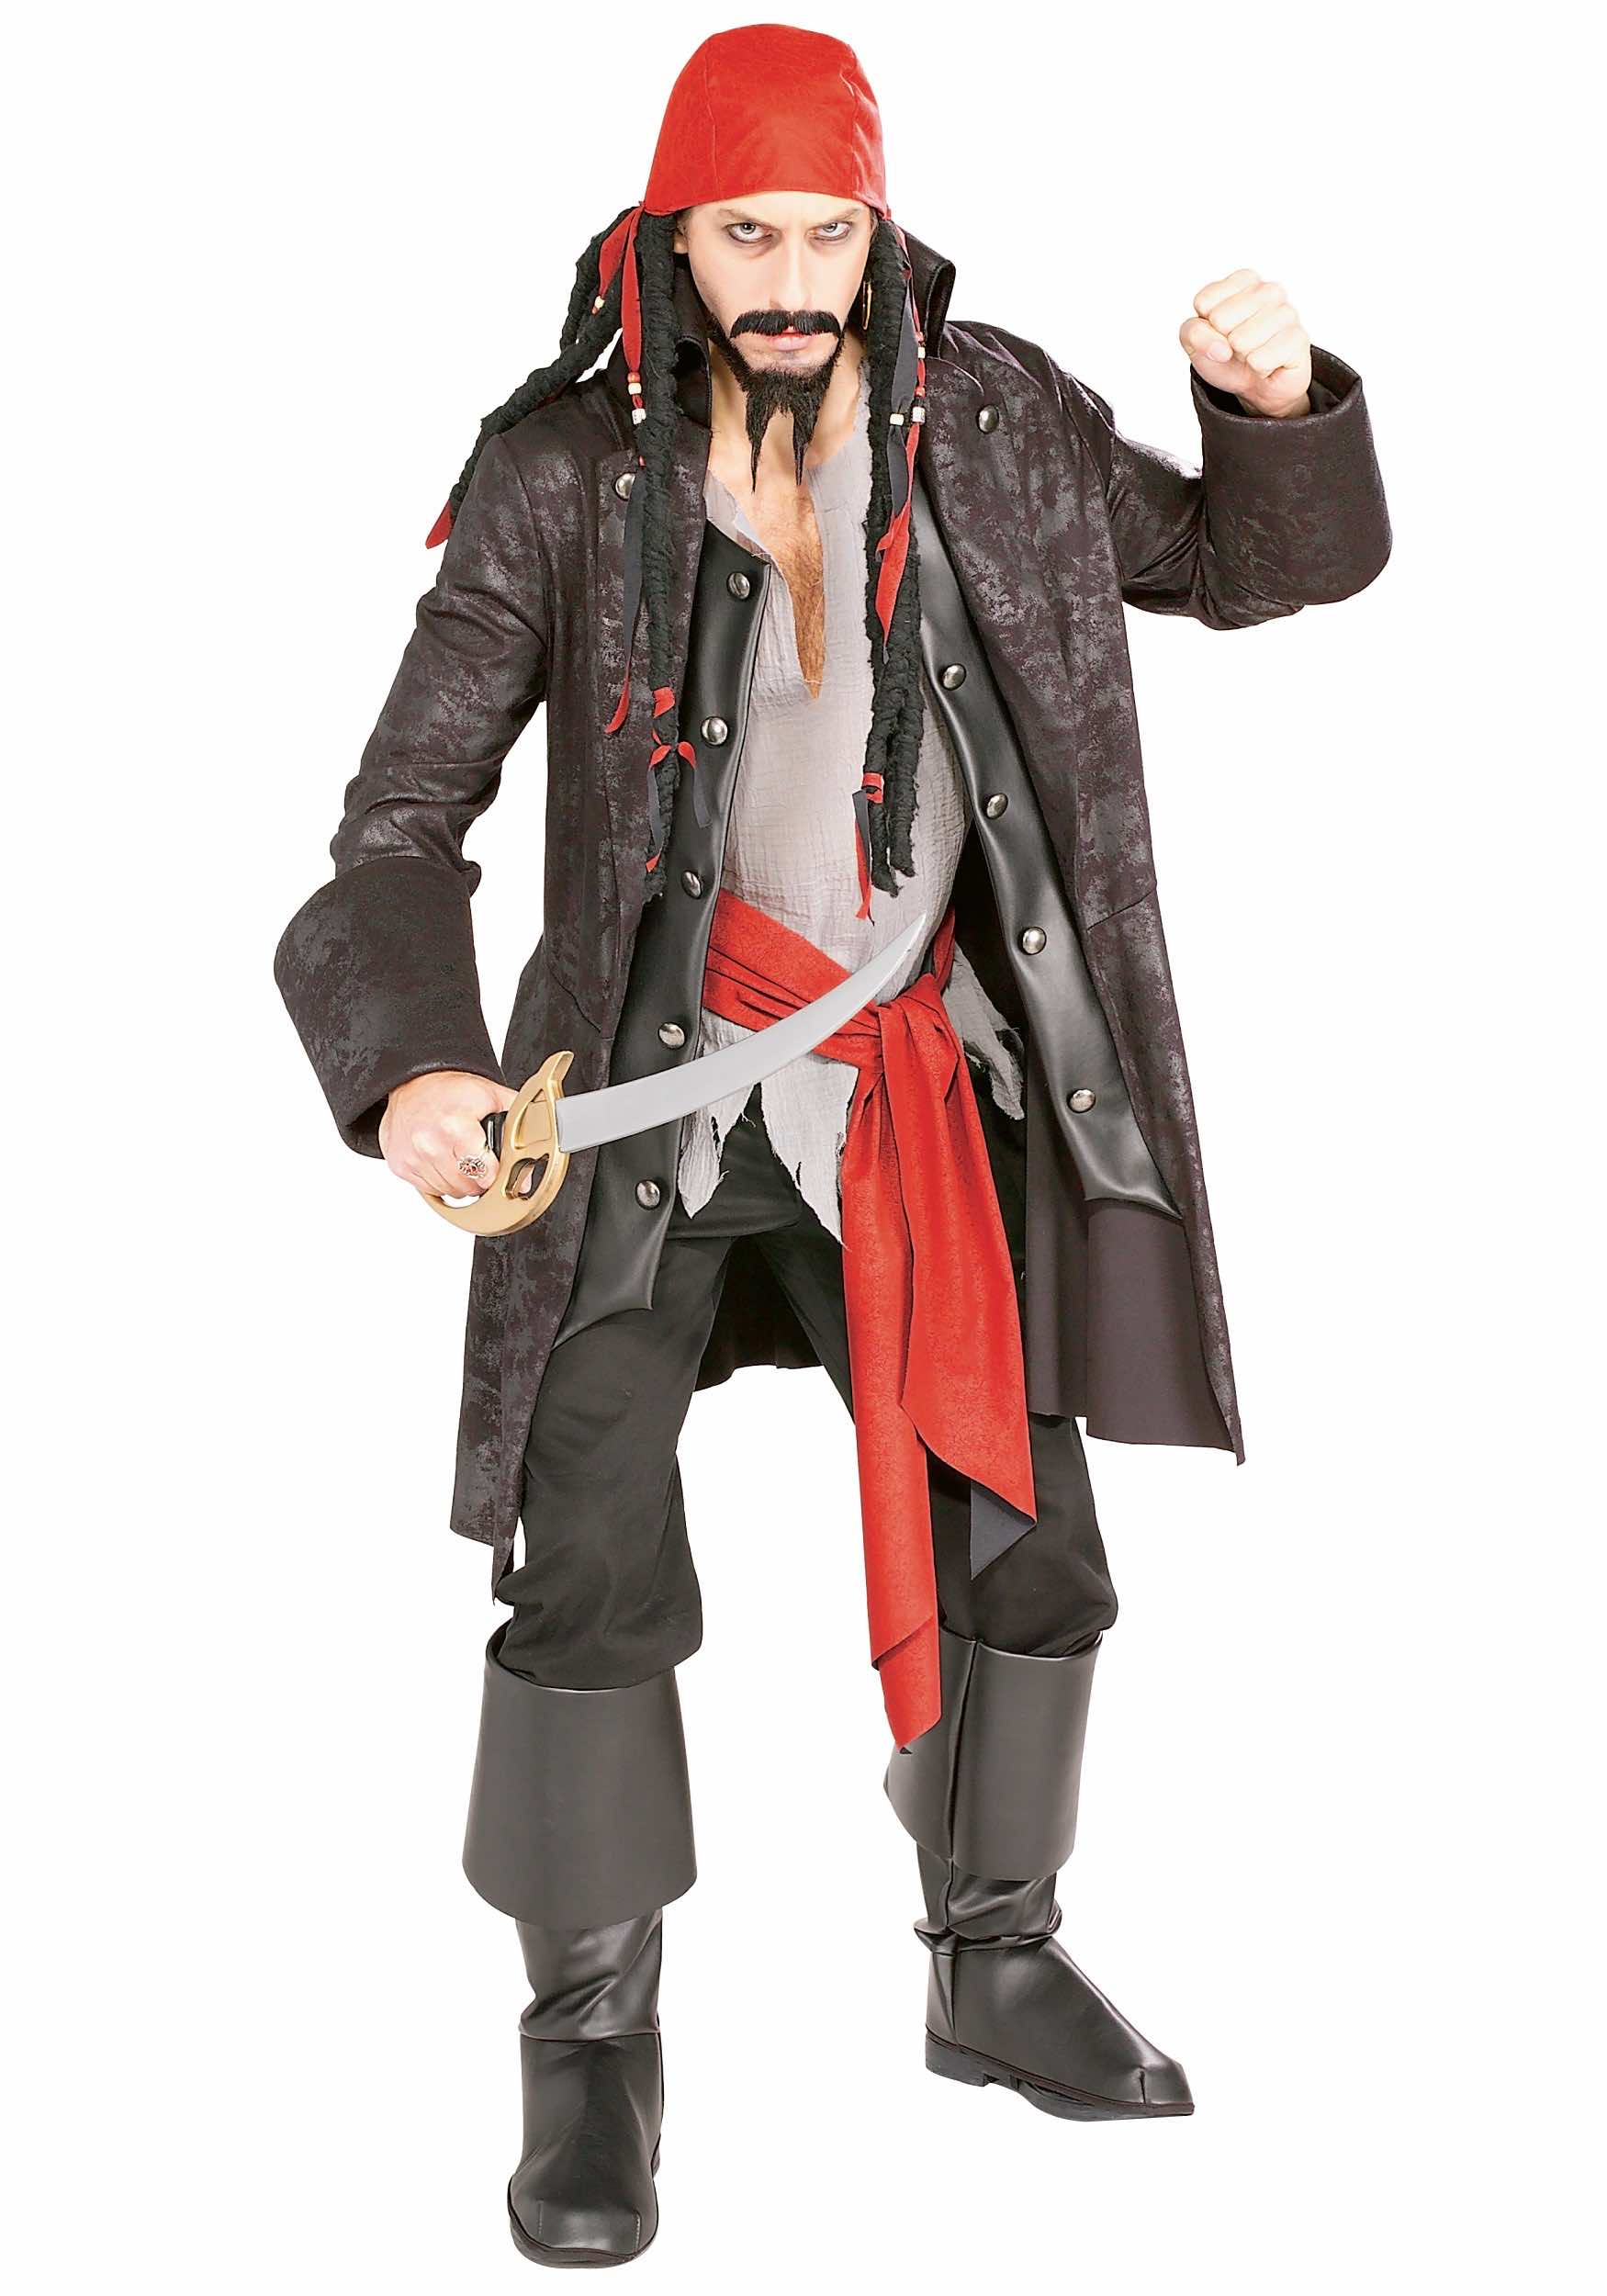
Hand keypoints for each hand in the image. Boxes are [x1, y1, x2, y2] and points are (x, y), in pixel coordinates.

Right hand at [379, 1069, 516, 1198]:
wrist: (414, 1081)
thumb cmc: (453, 1090)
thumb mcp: (494, 1097)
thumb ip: (518, 1128)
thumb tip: (529, 1167)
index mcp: (455, 1127)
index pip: (485, 1175)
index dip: (495, 1173)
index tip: (495, 1166)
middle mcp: (430, 1144)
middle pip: (468, 1187)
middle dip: (479, 1177)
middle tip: (478, 1157)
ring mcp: (412, 1157)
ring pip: (449, 1192)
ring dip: (459, 1180)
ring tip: (459, 1155)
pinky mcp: (400, 1164)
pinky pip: (429, 1190)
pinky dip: (439, 1180)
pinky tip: (441, 1157)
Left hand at [1180, 269, 1312, 417]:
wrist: (1257, 386)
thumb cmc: (1228, 356)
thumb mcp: (1196, 342)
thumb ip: (1192, 333)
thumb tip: (1220, 348)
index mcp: (1243, 280)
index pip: (1204, 302)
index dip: (1205, 326)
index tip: (1220, 332)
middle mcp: (1268, 290)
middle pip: (1221, 319)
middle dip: (1223, 342)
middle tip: (1238, 347)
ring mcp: (1287, 312)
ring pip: (1241, 340)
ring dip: (1242, 357)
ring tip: (1253, 354)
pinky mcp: (1298, 338)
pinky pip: (1260, 360)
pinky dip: (1258, 369)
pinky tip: (1267, 364)